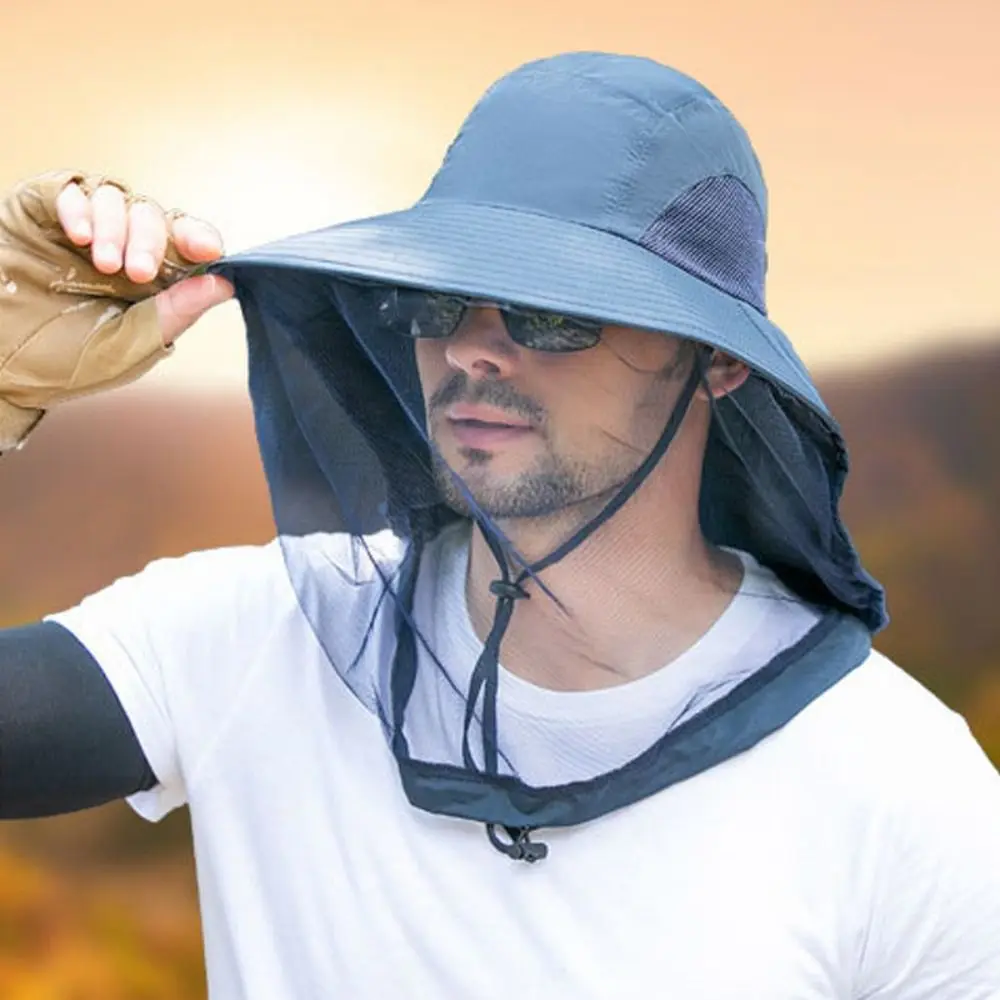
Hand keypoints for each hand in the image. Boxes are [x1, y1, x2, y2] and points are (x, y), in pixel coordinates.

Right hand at [55, 180, 233, 343]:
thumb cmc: (63, 363)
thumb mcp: (128, 345)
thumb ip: (174, 314)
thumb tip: (223, 285)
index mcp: (150, 280)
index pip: (185, 245)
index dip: (199, 238)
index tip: (206, 249)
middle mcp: (121, 247)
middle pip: (153, 217)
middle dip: (151, 241)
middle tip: (137, 272)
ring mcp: (82, 227)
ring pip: (117, 198)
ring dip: (116, 227)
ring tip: (103, 264)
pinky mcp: (42, 211)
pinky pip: (70, 190)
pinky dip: (79, 207)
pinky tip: (78, 236)